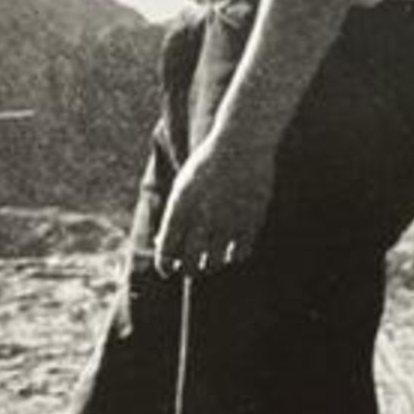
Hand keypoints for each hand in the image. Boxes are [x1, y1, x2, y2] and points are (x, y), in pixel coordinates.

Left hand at [154, 128, 275, 277]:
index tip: (168, 269)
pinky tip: (231, 251)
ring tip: (212, 261)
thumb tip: (163, 244)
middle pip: (190, 263)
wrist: (243, 143)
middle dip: (188, 269)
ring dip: (211, 266)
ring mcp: (229, 220)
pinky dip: (233, 257)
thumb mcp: (184, 187)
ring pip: (215, 262)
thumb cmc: (208, 165)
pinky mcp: (251, 221)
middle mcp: (203, 217)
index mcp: (181, 207)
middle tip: (191, 267)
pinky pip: (240, 254)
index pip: (166, 251)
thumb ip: (174, 216)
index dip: (165, 265)